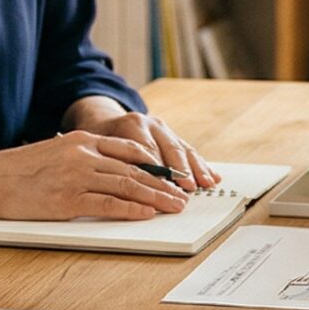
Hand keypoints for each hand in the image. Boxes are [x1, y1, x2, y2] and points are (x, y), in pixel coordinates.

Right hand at [0, 130, 190, 219]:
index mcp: (81, 139)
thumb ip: (84, 156)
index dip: (157, 163)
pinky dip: (132, 209)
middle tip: (184, 194)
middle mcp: (83, 154)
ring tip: (176, 206)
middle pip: (135, 168)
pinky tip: (148, 214)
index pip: (130, 148)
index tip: (174, 174)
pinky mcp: (67, 201)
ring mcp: (76, 176)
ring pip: (128, 185)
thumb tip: (113, 171)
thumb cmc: (19, 170)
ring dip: (157, 197)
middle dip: (164, 182)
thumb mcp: (56, 151)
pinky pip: (108, 204)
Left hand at [71, 102, 217, 189]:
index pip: (147, 150)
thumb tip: (122, 183)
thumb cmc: (98, 140)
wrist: (104, 121)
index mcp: (131, 124)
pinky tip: (213, 176)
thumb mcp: (96, 147)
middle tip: (188, 188)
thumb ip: (111, 161)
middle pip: (169, 148)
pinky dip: (201, 165)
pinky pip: (189, 151)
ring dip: (196, 169)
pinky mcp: (173, 136)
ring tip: (206, 184)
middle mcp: (151, 123)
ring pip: (183, 149)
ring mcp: (164, 129)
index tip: (163, 188)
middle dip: (181, 170)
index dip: (156, 170)